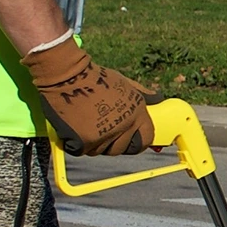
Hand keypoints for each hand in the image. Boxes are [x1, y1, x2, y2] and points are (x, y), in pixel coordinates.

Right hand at [24, 41, 155, 156]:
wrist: (68, 75)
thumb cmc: (96, 77)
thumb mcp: (125, 83)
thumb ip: (143, 94)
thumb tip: (158, 99)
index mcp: (136, 112)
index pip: (146, 138)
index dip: (140, 141)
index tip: (132, 141)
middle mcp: (124, 126)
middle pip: (123, 148)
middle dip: (116, 144)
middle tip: (104, 133)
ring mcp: (105, 135)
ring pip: (103, 151)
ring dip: (96, 143)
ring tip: (87, 126)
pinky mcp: (85, 141)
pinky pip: (85, 151)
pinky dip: (79, 144)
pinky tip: (76, 129)